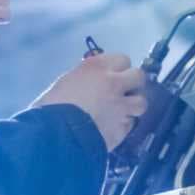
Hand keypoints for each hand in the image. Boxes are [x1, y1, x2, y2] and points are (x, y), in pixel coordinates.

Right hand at [32, 52, 146, 151]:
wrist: (57, 135)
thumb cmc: (52, 105)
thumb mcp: (67, 82)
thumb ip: (86, 79)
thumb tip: (93, 82)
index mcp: (97, 68)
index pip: (122, 59)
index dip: (118, 68)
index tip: (113, 74)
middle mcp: (114, 84)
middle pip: (139, 76)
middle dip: (133, 84)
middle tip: (123, 92)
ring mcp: (121, 107)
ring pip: (141, 102)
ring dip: (133, 106)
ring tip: (121, 112)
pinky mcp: (122, 129)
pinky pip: (130, 124)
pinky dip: (123, 126)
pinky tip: (112, 129)